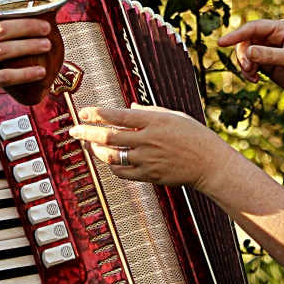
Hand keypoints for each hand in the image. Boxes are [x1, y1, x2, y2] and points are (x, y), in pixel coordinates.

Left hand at [67, 104, 234, 193]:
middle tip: (73, 130)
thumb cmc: (195, 136)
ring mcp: (147, 159)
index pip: (118, 115)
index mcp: (154, 121)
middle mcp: (148, 140)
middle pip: (108, 136)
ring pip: (111, 155)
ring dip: (96, 150)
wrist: (209, 164)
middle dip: (87, 132)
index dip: (97, 113)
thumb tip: (130, 108)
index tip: (83, 112)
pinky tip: (108, 160)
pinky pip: (122, 172)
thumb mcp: (174, 116)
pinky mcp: (149, 175)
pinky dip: (112, 166)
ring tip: (89, 145)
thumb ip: (149, 112)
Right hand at [218, 19, 283, 105]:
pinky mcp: (268, 64)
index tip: (222, 43)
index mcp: (283, 28)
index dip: (237, 34)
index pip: (254, 28)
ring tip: (253, 77)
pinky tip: (255, 80)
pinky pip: (250, 64)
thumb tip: (247, 51)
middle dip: (243, 55)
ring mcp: (270, 50)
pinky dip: (248, 72)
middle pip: (246, 40)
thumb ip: (269, 55)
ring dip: (245, 65)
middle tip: (249, 68)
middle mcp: (274, 37)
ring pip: (246, 53)